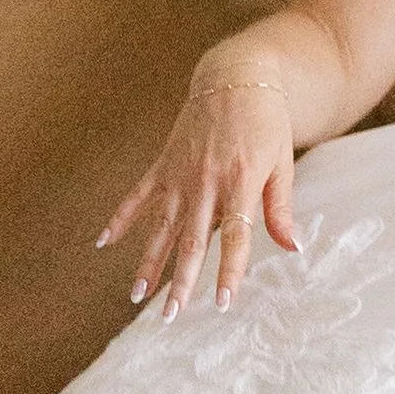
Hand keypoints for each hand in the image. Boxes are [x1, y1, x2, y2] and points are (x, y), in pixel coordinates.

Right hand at [98, 73, 297, 320]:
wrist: (235, 77)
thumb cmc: (266, 123)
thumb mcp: (282, 162)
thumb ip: (280, 207)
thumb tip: (292, 248)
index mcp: (241, 182)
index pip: (236, 236)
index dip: (229, 270)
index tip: (223, 302)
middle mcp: (206, 182)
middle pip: (192, 240)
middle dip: (180, 281)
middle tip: (171, 316)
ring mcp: (180, 174)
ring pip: (161, 227)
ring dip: (147, 262)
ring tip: (136, 295)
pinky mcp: (163, 165)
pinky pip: (137, 196)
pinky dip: (119, 218)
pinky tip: (102, 242)